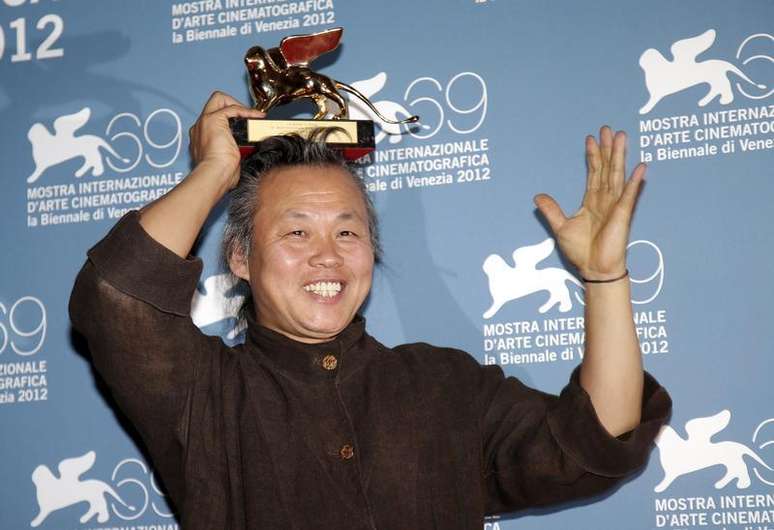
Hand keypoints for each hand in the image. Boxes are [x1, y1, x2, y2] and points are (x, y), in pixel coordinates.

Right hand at [189, 91, 264, 188]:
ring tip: (253, 115)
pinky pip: (232, 108)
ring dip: (239, 105)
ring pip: (220, 99)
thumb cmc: (220, 175)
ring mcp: (205, 122)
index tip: (245, 125)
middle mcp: (200, 127)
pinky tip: (256, 116)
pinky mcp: (214, 120)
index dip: (230, 119)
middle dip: (232, 105)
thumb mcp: (228, 162)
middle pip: (214, 103)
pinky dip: (246, 110)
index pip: (214, 119)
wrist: (214, 175)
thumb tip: (247, 155)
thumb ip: (234, 154)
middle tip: (247, 116)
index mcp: (201, 137)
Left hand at [533, 126, 645, 280]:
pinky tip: (641, 167)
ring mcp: (615, 205)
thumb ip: (551, 210)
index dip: (592, 156)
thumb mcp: (560, 227)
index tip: (591, 139)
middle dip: (607, 149)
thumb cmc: (581, 251)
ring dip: (620, 156)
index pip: (593, 173)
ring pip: (617, 175)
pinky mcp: (623, 214)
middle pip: (607, 168)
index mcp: (591, 201)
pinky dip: (635, 181)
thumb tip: (537, 196)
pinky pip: (629, 195)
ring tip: (622, 137)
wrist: (594, 269)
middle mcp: (605, 200)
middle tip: (608, 129)